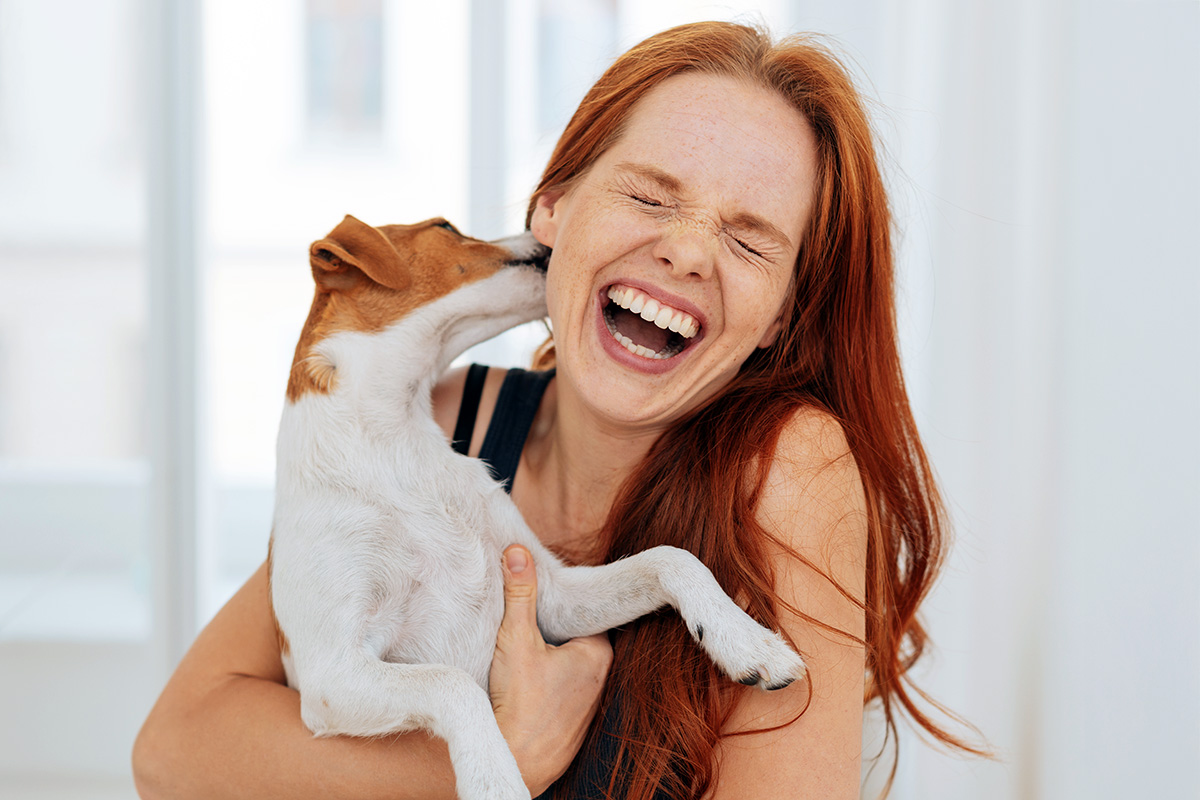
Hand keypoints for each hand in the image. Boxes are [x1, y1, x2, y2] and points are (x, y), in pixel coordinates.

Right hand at [490, 545, 612, 795]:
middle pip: (575, 634)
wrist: (515, 762)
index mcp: (598, 651)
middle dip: (553, 625)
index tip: (541, 592)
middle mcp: (601, 676)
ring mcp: (588, 701)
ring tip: (523, 649)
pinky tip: (525, 681)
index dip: (561, 599)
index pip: (584, 610)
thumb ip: (520, 593)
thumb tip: (517, 551)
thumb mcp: (516, 638)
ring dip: (549, 654)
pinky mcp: (573, 720)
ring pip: (568, 661)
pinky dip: (546, 679)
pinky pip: (562, 686)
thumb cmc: (521, 704)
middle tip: (525, 618)